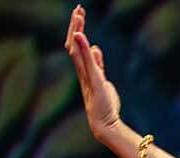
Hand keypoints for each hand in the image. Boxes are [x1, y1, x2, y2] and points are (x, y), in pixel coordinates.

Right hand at [64, 5, 121, 140]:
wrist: (105, 123)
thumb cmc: (104, 104)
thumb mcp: (102, 80)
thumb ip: (98, 64)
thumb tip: (95, 48)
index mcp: (84, 71)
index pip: (76, 47)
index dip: (76, 31)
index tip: (79, 15)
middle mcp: (83, 73)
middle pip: (74, 45)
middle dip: (75, 26)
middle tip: (77, 9)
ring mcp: (87, 77)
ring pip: (77, 51)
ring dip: (77, 32)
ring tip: (79, 16)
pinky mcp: (95, 83)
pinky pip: (87, 63)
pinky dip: (83, 49)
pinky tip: (80, 36)